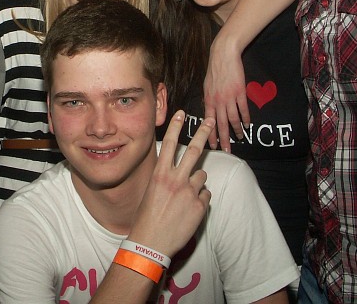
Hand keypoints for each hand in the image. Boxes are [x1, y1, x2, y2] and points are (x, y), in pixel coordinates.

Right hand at [126, 111, 213, 257]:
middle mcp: (176, 179)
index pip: (170, 144)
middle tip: (210, 121)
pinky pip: (205, 195)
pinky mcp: (200, 206)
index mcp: (160, 174)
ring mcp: (189, 192)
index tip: (182, 113)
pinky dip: (200, 200)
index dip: (176, 127)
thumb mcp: (151, 191)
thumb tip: (181, 171)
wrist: (151, 242)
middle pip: (195, 151)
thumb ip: (166, 178)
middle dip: (203, 132)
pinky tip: (188, 211)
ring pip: (202, 175)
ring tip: (184, 198)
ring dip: (196, 182)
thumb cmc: (147, 217)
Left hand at [203, 37, 247, 151]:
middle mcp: (218, 101)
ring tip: (240, 138)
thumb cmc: (214, 69)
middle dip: (223, 138)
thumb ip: (209, 99)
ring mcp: (229, 97)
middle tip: (226, 150)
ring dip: (236, 130)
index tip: (212, 145)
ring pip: (233, 119)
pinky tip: (248, 124)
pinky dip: (246, 118)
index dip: (210, 134)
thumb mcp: (207, 85)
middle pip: (221, 124)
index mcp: (208, 99)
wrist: (223, 55)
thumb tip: (210, 110)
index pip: (208, 122)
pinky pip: (243, 109)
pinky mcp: (240, 92)